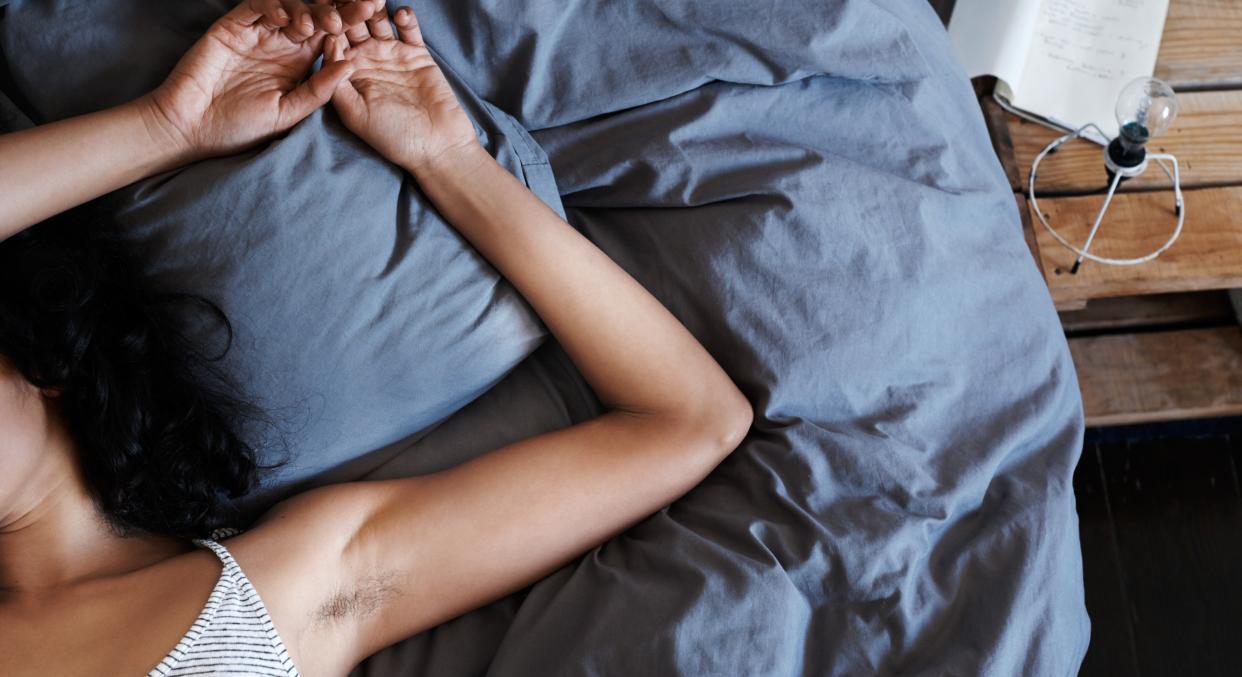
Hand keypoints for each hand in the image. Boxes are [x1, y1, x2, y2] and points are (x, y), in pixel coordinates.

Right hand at [146, 0, 379, 158]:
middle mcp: (282, 43)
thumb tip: (351, 64)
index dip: (350, 22)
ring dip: (307, 9)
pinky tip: (284, 18)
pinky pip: (254, 7)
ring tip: (316, 24)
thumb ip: (318, 90)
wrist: (191, 127)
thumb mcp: (287, 112)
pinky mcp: (231, 26)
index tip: (372, 12)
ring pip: (288, 7)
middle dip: (337, 8)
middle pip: (315, 16)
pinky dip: (271, 6)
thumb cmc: (240, 127)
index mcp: (300, 63)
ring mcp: (257, 32)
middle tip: (360, 4)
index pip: (331, 36)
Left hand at [322, 5, 481, 174]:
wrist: (436, 146)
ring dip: (373, 6)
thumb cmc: (393, 137)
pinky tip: (400, 13)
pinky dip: (404, 17)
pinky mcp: (416, 53)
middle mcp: (366, 59)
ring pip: (378, 20)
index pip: (331, 39)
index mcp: (346, 73)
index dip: (326, 22)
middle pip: (353, 24)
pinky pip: (409, 28)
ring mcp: (391, 53)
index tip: (320, 8)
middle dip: (348, 7)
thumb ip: (336, 82)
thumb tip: (328, 43)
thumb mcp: (355, 114)